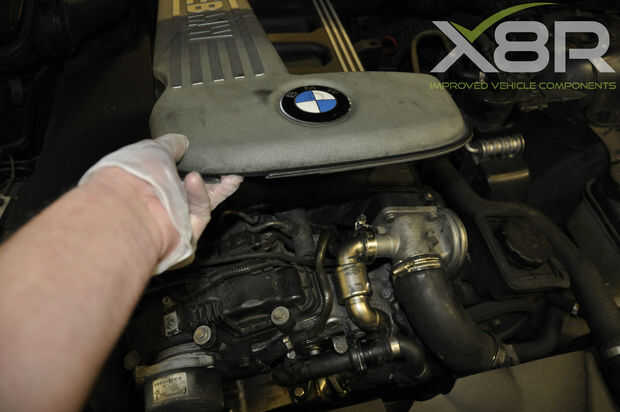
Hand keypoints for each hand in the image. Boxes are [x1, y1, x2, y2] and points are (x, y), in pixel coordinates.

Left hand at [79, 134, 242, 272]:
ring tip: (225, 175)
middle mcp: (162, 203)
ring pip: (205, 203)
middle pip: (197, 191)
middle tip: (232, 172)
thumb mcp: (154, 149)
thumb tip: (182, 141)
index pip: (177, 173)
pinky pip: (201, 212)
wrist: (127, 207)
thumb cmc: (132, 176)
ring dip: (217, 187)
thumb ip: (172, 145)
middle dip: (217, 181)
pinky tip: (195, 180)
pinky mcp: (186, 233)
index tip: (210, 157)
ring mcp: (174, 218)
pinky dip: (200, 196)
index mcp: (151, 183)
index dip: (195, 164)